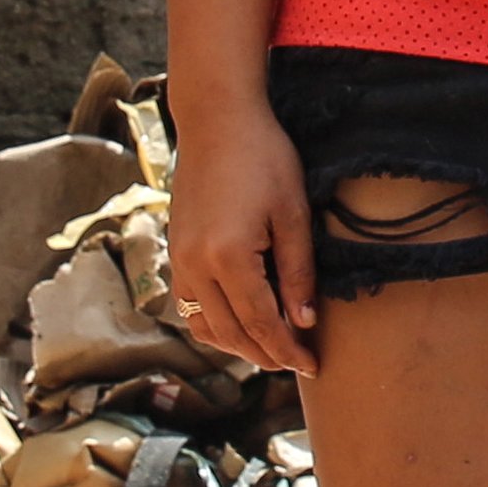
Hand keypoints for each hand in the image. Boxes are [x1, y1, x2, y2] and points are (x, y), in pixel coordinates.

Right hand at [168, 94, 320, 371]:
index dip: (288, 350)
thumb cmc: (264, 158)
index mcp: (227, 257)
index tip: (313, 365)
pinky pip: (188, 306)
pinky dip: (213, 325)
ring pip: (204, 327)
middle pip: (232, 333)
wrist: (216, 121)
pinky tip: (239, 324)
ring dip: (237, 346)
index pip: (262, 323)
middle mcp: (194, 265)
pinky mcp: (174, 251)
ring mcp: (178, 260)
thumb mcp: (294, 213)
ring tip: (271, 348)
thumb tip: (303, 322)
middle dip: (266, 355)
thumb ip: (297, 272)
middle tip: (297, 363)